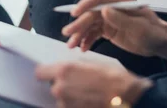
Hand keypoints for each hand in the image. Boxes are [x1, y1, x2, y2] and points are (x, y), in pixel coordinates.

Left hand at [35, 61, 150, 107]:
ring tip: (87, 95)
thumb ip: (74, 67)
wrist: (127, 97)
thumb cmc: (113, 78)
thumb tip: (63, 68)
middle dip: (62, 86)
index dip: (46, 73)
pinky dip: (76, 105)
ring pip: (61, 100)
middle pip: (53, 87)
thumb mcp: (92, 63)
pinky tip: (88, 101)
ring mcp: (65, 105)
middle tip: (78, 85)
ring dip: (69, 98)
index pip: (40, 72)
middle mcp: (60, 88)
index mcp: (64, 70)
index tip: (50, 74)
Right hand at [62, 0, 166, 59]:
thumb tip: (104, 10)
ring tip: (71, 45)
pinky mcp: (109, 29)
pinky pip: (94, 33)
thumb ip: (121, 19)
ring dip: (80, 33)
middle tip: (67, 34)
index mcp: (121, 2)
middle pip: (91, 13)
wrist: (160, 43)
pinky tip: (82, 48)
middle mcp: (113, 7)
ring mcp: (110, 18)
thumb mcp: (140, 27)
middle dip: (79, 23)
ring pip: (90, 24)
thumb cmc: (153, 32)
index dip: (85, 3)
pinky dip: (87, 40)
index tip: (75, 13)